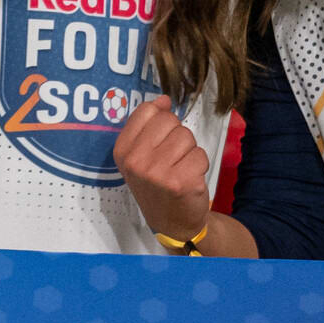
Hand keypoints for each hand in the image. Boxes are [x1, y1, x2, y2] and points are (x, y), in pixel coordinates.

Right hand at [111, 94, 210, 243]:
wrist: (172, 222)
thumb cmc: (157, 185)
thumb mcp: (141, 155)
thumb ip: (148, 125)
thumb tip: (164, 99)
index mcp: (123, 151)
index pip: (147, 110)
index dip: (161, 120)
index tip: (160, 140)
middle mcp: (136, 161)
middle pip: (169, 120)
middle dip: (176, 136)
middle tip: (171, 159)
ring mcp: (157, 173)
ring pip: (187, 136)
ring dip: (189, 151)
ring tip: (180, 169)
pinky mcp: (181, 182)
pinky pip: (200, 154)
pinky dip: (200, 165)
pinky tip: (189, 179)